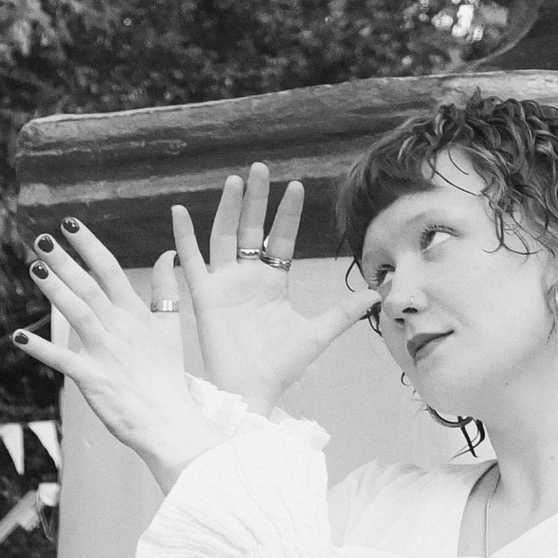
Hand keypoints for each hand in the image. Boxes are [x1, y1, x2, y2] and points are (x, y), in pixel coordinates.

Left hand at [13, 228, 218, 491]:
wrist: (168, 420)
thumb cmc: (167, 375)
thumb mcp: (170, 327)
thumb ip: (166, 289)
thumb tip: (167, 253)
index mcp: (136, 314)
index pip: (110, 270)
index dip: (89, 246)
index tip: (69, 224)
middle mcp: (119, 328)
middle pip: (89, 286)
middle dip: (65, 260)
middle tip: (41, 239)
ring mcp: (105, 352)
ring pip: (77, 313)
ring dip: (55, 290)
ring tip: (34, 268)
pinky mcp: (93, 379)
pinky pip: (63, 360)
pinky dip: (41, 348)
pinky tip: (19, 336)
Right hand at [172, 165, 377, 413]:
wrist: (252, 389)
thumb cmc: (281, 366)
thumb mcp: (317, 333)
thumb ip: (344, 311)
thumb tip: (379, 293)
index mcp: (272, 282)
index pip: (280, 238)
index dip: (287, 214)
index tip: (296, 186)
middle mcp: (246, 277)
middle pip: (249, 229)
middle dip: (255, 199)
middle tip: (260, 168)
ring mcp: (224, 284)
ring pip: (223, 236)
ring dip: (227, 208)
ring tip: (234, 180)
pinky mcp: (204, 295)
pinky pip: (190, 260)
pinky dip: (183, 236)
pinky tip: (179, 210)